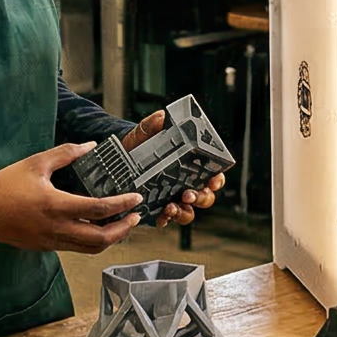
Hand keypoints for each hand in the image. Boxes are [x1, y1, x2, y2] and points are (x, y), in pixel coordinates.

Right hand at [0, 144, 144, 252]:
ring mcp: (50, 241)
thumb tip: (91, 146)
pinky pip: (76, 248)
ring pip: (90, 249)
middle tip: (136, 216)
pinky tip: (97, 227)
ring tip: (122, 224)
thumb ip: (66, 153)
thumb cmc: (4, 185)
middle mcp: (56, 228)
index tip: (137, 198)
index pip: (99, 209)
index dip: (122, 205)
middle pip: (100, 239)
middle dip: (123, 229)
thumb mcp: (36, 163)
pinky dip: (92, 241)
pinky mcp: (45, 247)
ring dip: (110, 238)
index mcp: (55, 206)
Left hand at [121, 110, 227, 227]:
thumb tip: (161, 116)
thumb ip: (152, 125)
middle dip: (200, 198)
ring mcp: (173, 198)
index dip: (217, 180)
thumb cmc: (139, 143)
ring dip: (183, 212)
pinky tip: (160, 217)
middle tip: (187, 194)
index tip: (213, 180)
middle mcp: (187, 184)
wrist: (118, 157)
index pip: (214, 175)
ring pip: (188, 212)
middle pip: (205, 198)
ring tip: (171, 207)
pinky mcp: (158, 209)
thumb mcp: (144, 133)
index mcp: (191, 166)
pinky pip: (167, 220)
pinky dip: (166, 220)